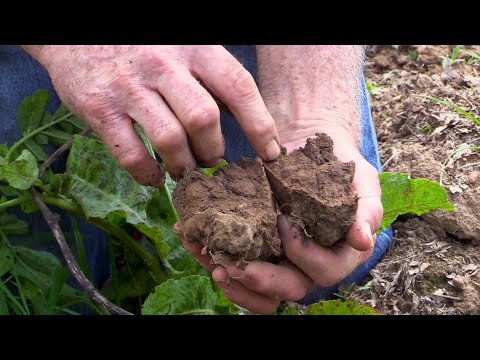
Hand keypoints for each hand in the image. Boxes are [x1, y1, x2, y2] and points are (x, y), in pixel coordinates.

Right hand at [26, 45, 280, 184]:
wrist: (77, 35)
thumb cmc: (144, 47)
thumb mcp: (184, 48)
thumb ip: (211, 79)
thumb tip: (246, 118)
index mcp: (194, 47)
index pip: (238, 88)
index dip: (260, 125)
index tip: (270, 154)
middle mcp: (163, 64)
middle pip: (204, 119)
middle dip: (214, 150)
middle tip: (213, 161)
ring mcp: (129, 87)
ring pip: (170, 139)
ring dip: (184, 165)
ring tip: (185, 171)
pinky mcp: (101, 109)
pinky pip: (131, 154)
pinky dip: (148, 174)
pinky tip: (155, 176)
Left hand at [178, 126, 382, 313]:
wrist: (304, 145)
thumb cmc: (335, 164)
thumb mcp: (359, 179)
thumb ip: (366, 208)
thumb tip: (362, 240)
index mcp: (335, 253)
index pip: (324, 271)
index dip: (304, 256)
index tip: (283, 226)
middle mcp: (305, 264)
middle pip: (287, 289)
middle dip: (258, 279)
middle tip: (231, 264)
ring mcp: (276, 259)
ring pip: (254, 288)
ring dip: (228, 277)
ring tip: (203, 252)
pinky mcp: (250, 247)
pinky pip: (232, 264)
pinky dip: (210, 254)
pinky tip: (190, 235)